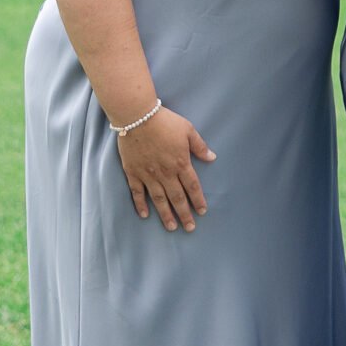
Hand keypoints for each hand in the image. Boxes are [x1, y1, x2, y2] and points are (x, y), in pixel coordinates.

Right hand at [117, 108, 213, 231]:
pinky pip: (138, 193)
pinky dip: (141, 204)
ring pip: (159, 199)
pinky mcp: (133, 173)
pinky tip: (145, 215)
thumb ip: (200, 146)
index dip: (198, 200)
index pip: (192, 187)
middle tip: (190, 228)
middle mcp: (165, 173)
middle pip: (177, 198)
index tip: (202, 212)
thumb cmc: (164, 121)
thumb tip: (212, 157)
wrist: (137, 117)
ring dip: (166, 214)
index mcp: (181, 163)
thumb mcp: (188, 130)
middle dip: (184, 214)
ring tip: (172, 227)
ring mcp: (148, 174)